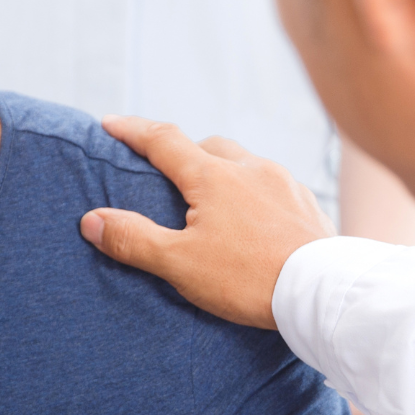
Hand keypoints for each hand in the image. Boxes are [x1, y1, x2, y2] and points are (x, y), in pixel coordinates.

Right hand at [79, 116, 334, 329]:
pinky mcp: (306, 203)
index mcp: (213, 176)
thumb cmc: (248, 277)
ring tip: (213, 202)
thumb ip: (134, 239)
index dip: (133, 130)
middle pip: (208, 145)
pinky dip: (254, 191)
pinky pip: (273, 184)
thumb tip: (92, 220)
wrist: (322, 291)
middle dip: (184, 152)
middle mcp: (250, 168)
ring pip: (244, 162)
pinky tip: (254, 218)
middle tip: (168, 173)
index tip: (110, 123)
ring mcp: (283, 183)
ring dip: (223, 171)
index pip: (163, 140)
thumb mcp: (180, 263)